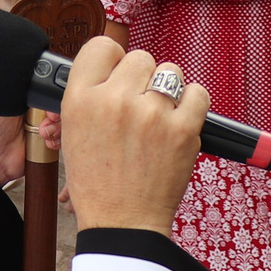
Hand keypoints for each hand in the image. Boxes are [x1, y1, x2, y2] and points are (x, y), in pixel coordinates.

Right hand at [57, 39, 205, 233]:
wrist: (122, 223)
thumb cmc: (98, 183)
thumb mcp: (73, 134)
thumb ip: (91, 96)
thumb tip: (114, 69)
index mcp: (80, 100)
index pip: (101, 46)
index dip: (113, 60)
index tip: (118, 75)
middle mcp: (114, 101)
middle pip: (139, 58)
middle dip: (141, 80)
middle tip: (139, 106)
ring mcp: (150, 114)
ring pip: (169, 72)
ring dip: (167, 91)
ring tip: (159, 117)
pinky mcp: (182, 129)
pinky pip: (197, 93)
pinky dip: (192, 104)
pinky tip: (180, 120)